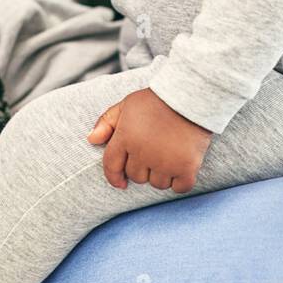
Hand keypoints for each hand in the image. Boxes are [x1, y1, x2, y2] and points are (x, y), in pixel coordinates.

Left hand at [87, 88, 213, 192]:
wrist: (190, 95)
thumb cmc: (158, 99)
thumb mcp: (127, 104)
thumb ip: (107, 121)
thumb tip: (92, 140)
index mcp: (125, 137)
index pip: (111, 166)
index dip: (113, 177)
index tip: (120, 183)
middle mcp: (143, 153)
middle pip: (136, 177)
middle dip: (142, 169)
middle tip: (154, 154)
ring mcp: (165, 162)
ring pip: (157, 184)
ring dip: (162, 175)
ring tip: (169, 156)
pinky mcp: (186, 167)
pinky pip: (179, 187)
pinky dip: (180, 181)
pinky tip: (182, 168)